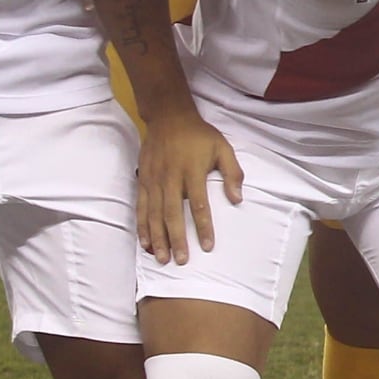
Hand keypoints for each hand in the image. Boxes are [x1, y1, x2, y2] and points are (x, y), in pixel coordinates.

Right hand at [137, 108, 243, 263]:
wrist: (168, 117)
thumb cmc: (199, 135)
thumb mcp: (223, 148)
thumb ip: (232, 173)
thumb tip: (238, 199)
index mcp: (192, 171)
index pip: (198, 204)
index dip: (203, 227)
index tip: (207, 246)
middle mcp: (170, 177)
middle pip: (172, 214)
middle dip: (176, 239)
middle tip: (181, 261)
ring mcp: (153, 180)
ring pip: (154, 214)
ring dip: (157, 238)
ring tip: (162, 259)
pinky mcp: (142, 180)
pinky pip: (141, 207)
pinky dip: (142, 226)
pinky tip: (146, 243)